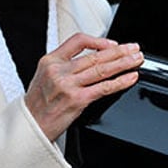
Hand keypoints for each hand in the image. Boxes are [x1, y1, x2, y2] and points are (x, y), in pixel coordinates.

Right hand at [24, 33, 142, 141]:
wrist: (30, 126)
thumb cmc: (38, 105)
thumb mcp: (44, 76)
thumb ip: (64, 66)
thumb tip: (92, 59)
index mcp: (50, 61)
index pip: (78, 41)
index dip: (99, 41)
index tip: (113, 44)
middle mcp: (59, 71)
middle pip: (95, 55)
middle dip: (119, 51)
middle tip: (134, 48)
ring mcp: (68, 85)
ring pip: (102, 69)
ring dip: (123, 63)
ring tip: (136, 59)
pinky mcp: (77, 100)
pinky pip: (104, 88)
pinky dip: (120, 81)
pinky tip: (130, 77)